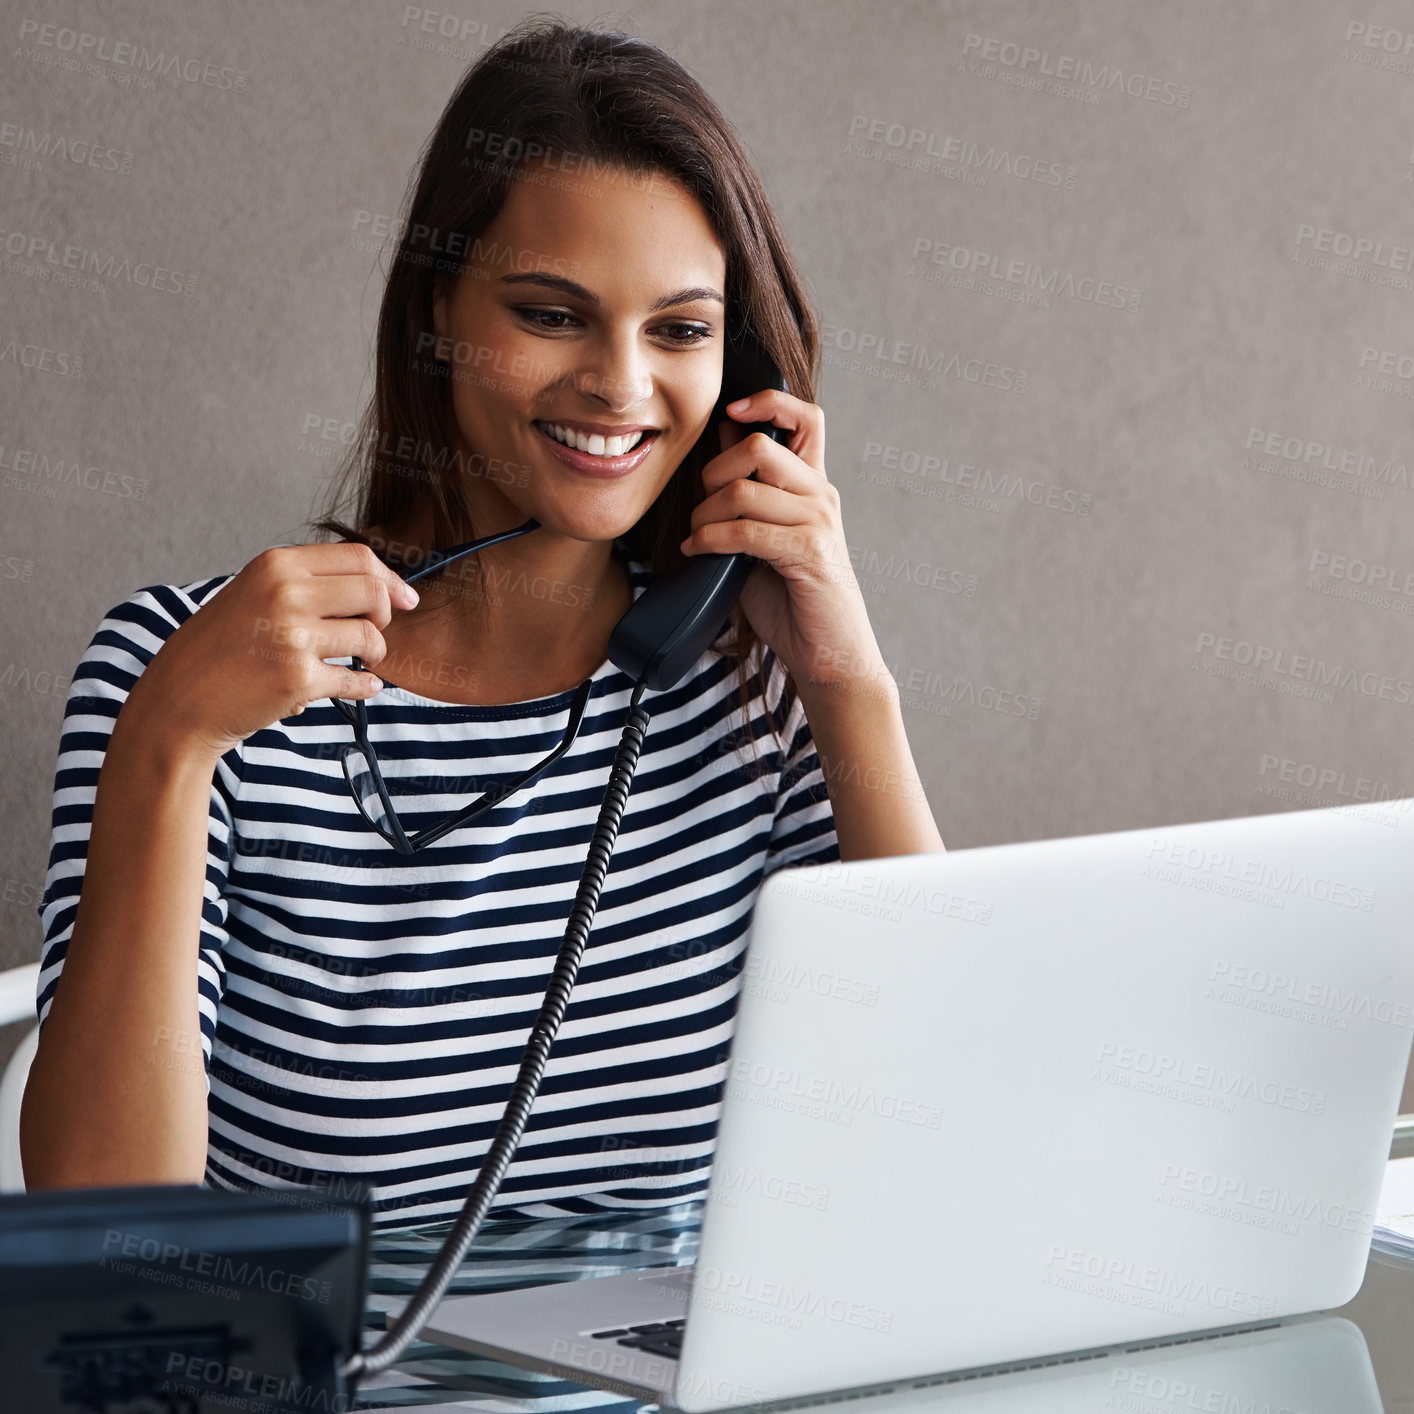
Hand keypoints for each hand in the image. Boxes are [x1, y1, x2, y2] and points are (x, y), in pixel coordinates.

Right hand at [127, 542, 419, 759]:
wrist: (179, 700)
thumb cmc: (220, 649)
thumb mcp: (253, 594)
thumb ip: (307, 584)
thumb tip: (382, 587)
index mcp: (276, 566)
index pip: (359, 559)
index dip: (391, 580)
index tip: (406, 599)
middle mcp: (286, 594)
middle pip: (374, 594)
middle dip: (385, 617)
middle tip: (373, 636)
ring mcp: (293, 637)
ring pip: (371, 639)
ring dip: (373, 656)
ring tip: (357, 663)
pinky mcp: (299, 679)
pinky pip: (356, 681)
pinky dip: (364, 687)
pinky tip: (360, 687)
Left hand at [680, 391, 890, 696]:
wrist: (827, 654)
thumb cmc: (790, 599)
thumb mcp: (761, 535)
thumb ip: (746, 490)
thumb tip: (720, 440)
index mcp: (814, 485)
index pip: (806, 417)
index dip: (768, 402)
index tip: (731, 414)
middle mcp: (822, 496)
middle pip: (759, 447)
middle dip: (713, 474)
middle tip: (701, 511)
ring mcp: (820, 522)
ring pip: (745, 489)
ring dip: (706, 514)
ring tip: (698, 538)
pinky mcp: (810, 553)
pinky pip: (746, 530)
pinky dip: (711, 539)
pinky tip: (699, 552)